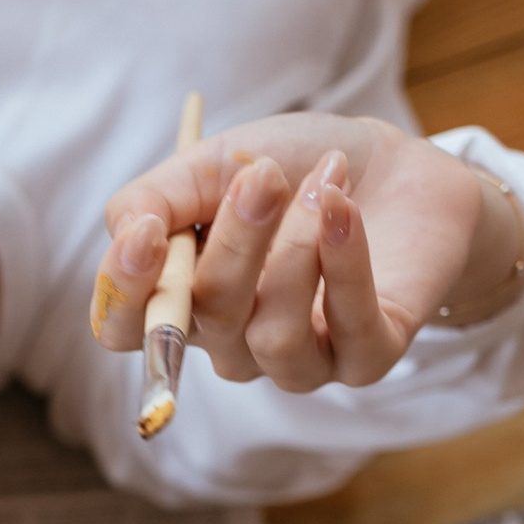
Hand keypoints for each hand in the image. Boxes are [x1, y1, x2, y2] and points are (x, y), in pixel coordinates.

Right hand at [93, 113, 522, 392]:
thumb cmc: (296, 167)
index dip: (126, 293)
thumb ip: (156, 195)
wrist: (397, 167)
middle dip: (233, 242)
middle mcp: (233, 344)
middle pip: (203, 322)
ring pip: (273, 333)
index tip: (147, 231)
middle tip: (264, 175)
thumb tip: (128, 230)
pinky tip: (343, 207)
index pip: (126, 330)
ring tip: (327, 176)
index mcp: (184, 301)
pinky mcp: (366, 358)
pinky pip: (348, 332)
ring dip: (297, 246)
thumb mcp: (217, 162)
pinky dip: (344, 261)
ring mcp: (298, 361)